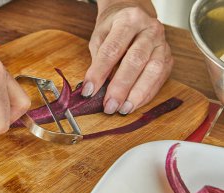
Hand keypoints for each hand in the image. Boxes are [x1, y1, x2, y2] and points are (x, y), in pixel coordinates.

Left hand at [83, 0, 172, 114]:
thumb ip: (98, 60)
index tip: (89, 91)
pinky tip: (133, 105)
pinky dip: (146, 95)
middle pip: (136, 60)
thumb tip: (94, 88)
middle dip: (121, 87)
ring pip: (153, 71)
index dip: (99, 72)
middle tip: (109, 106)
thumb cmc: (113, 29)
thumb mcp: (99, 37)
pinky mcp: (168, 58)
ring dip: (137, 94)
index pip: (112, 49)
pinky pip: (160, 79)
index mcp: (128, 20)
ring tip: (123, 109)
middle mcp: (150, 30)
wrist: (132, 17)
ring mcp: (162, 44)